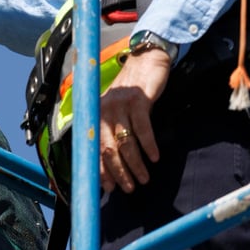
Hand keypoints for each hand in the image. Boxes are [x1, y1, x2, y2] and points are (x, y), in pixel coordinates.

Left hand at [98, 48, 170, 192]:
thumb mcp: (117, 109)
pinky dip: (149, 145)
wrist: (146, 59)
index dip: (101, 170)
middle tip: (130, 188)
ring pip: (125, 142)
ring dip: (135, 164)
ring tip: (144, 178)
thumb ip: (113, 130)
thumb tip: (114, 164)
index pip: (95, 148)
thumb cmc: (132, 91)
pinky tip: (155, 157)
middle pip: (108, 148)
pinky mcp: (137, 99)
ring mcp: (120, 104)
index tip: (110, 189)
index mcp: (97, 114)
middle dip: (119, 172)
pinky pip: (142, 128)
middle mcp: (104, 110)